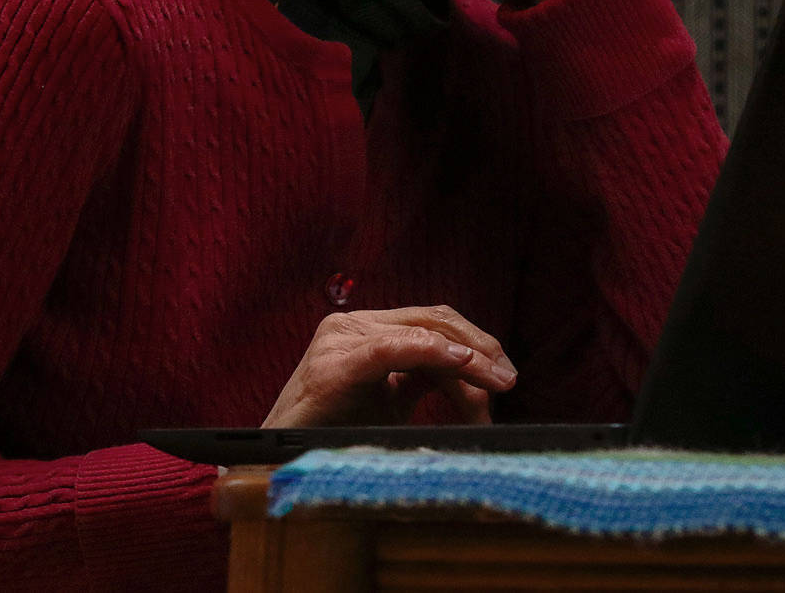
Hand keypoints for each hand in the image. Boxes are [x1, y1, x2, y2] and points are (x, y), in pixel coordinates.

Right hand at [262, 305, 517, 427]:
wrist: (276, 464)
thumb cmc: (331, 436)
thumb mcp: (388, 402)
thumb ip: (423, 381)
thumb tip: (481, 384)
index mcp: (367, 329)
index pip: (433, 321)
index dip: (475, 342)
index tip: (505, 374)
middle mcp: (353, 324)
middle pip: (434, 320)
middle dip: (479, 348)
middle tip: (508, 379)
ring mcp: (341, 340)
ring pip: (422, 334)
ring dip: (467, 361)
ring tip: (494, 387)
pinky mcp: (333, 365)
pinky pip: (390, 349)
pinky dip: (430, 351)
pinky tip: (459, 360)